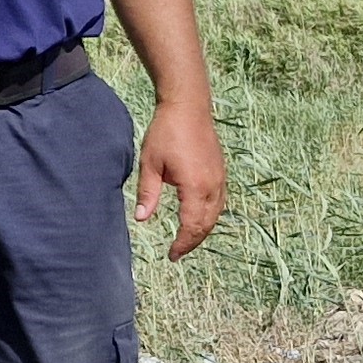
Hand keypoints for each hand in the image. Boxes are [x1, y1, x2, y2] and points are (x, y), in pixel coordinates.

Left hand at [134, 93, 228, 258]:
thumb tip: (142, 219)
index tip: (172, 256)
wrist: (188, 107)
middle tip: (177, 252)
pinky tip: (199, 218)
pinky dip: (210, 216)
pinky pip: (219, 202)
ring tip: (187, 240)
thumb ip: (148, 193)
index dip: (182, 244)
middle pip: (207, 225)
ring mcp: (220, 178)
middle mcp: (212, 186)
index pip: (191, 227)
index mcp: (195, 187)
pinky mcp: (220, 171)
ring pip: (216, 214)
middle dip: (193, 241)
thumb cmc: (166, 133)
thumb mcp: (150, 164)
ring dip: (202, 230)